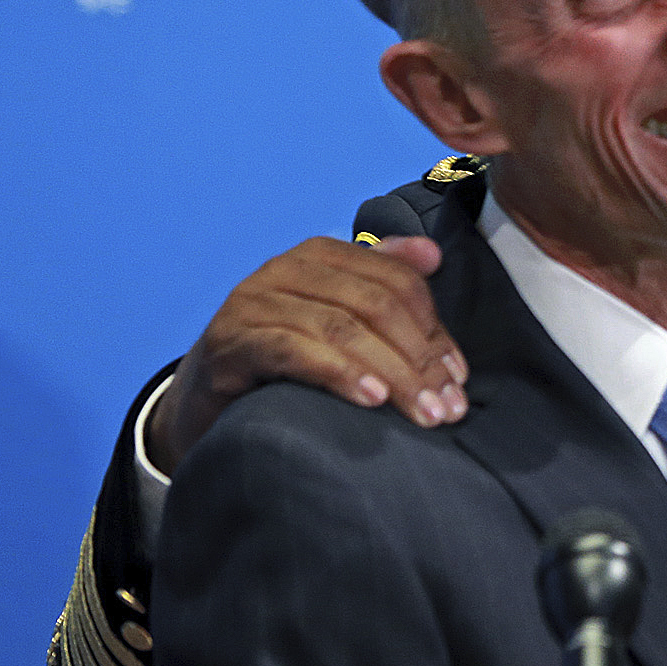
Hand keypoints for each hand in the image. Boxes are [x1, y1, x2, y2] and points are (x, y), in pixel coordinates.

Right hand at [147, 235, 463, 472]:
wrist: (209, 395)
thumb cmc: (286, 355)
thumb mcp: (340, 316)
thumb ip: (387, 283)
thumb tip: (433, 254)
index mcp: (321, 255)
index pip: (397, 281)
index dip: (435, 330)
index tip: (457, 378)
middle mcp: (286, 269)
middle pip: (374, 304)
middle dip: (419, 359)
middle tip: (447, 406)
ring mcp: (254, 302)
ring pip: (341, 329)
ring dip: (391, 374)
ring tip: (422, 412)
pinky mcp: (231, 341)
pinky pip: (293, 351)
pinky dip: (338, 373)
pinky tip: (371, 400)